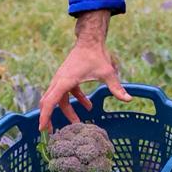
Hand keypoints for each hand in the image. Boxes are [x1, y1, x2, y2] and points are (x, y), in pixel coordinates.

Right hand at [39, 10, 131, 130]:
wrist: (91, 40)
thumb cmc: (96, 55)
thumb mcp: (107, 73)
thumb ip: (116, 88)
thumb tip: (129, 99)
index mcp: (65, 81)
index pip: (50, 102)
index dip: (45, 116)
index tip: (42, 128)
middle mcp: (59, 80)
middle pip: (49, 102)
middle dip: (49, 117)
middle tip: (52, 132)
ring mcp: (62, 78)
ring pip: (59, 98)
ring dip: (67, 110)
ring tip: (77, 123)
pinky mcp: (67, 76)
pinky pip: (67, 92)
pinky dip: (75, 100)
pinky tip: (88, 106)